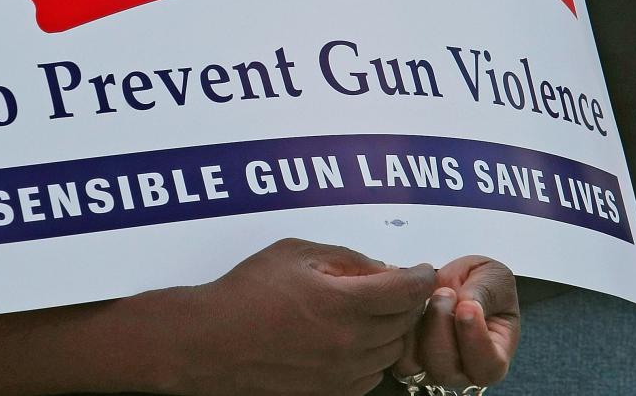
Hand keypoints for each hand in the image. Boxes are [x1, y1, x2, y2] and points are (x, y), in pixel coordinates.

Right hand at [175, 238, 436, 395]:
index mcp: (343, 304)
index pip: (405, 292)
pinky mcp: (330, 395)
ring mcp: (342, 376)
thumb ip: (344, 257)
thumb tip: (380, 268)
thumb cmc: (248, 293)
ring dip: (392, 328)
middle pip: (404, 322)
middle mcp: (350, 344)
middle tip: (400, 284)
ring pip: (391, 351)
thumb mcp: (295, 254)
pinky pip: (371, 376)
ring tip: (374, 309)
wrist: (212, 344)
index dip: (421, 277)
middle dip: (408, 300)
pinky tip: (355, 337)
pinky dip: (374, 355)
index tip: (423, 269)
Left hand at [394, 256, 519, 388]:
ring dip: (419, 325)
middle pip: (446, 370)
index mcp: (493, 358)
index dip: (475, 339)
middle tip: (445, 293)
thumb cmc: (484, 282)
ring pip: (417, 364)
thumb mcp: (495, 279)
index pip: (488, 367)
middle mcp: (462, 371)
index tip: (467, 307)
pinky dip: (399, 324)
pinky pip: (396, 350)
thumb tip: (467, 306)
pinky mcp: (408, 354)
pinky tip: (411, 302)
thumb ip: (485, 294)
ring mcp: (432, 366)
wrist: (456, 277)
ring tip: (428, 295)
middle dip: (441, 326)